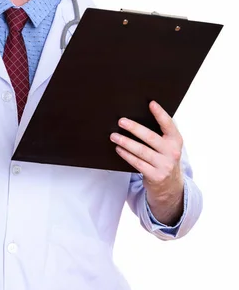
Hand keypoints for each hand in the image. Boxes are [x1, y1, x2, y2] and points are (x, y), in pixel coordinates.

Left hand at [110, 100, 184, 224]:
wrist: (170, 185)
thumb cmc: (164, 158)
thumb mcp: (168, 146)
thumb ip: (160, 133)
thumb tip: (139, 115)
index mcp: (176, 140)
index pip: (169, 124)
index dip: (160, 114)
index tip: (151, 103)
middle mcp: (173, 152)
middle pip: (150, 137)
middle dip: (134, 128)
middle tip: (121, 121)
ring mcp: (165, 165)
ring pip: (141, 151)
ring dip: (125, 142)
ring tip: (114, 136)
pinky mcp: (155, 176)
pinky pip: (137, 163)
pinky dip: (126, 155)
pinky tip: (119, 149)